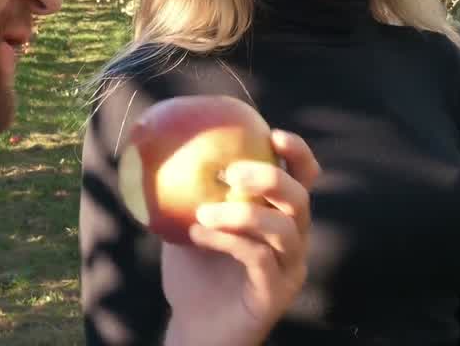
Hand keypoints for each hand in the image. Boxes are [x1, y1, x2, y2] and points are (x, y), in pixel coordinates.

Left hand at [161, 129, 320, 345]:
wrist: (193, 327)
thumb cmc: (193, 272)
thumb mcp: (188, 222)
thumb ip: (185, 189)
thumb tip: (156, 147)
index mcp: (279, 216)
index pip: (303, 178)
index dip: (297, 153)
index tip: (270, 133)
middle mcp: (293, 239)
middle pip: (300, 199)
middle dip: (270, 177)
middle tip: (232, 171)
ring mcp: (289, 268)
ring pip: (283, 229)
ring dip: (242, 213)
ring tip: (203, 211)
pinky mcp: (275, 294)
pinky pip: (260, 258)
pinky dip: (229, 241)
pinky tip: (198, 235)